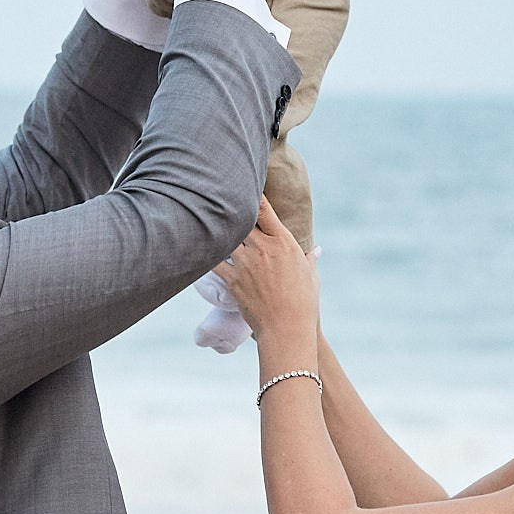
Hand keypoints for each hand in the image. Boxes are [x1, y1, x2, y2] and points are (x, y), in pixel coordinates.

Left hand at [215, 199, 319, 342]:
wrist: (287, 329)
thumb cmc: (304, 303)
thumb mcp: (311, 277)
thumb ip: (309, 259)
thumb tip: (315, 250)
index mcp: (283, 242)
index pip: (265, 210)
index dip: (254, 194)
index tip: (247, 185)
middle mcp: (262, 248)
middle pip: (240, 218)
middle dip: (232, 209)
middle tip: (220, 197)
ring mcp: (245, 263)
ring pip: (225, 236)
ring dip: (218, 228)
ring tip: (205, 216)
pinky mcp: (232, 279)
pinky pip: (213, 261)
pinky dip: (205, 253)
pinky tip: (197, 246)